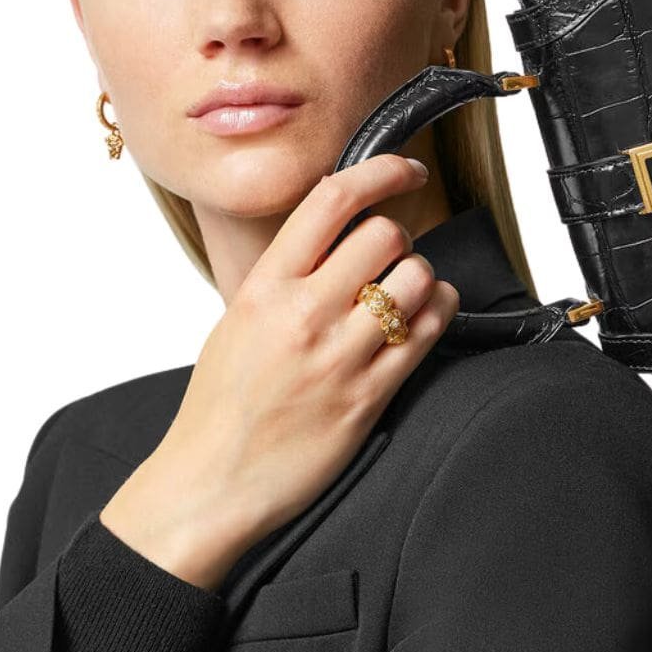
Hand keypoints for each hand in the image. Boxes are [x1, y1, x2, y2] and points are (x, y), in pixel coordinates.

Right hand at [100, 154, 457, 590]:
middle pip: (386, 235)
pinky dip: (437, 314)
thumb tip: (332, 237)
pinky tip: (424, 318)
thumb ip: (284, 278)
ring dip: (423, 279)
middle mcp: (304, 314)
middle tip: (391, 258)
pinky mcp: (370, 396)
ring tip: (408, 295)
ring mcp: (340, 356)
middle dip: (399, 239)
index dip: (382, 171)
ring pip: (417, 280)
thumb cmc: (221, 405)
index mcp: (265, 288)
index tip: (406, 170)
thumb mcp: (237, 322)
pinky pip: (427, 333)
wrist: (213, 481)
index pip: (333, 200)